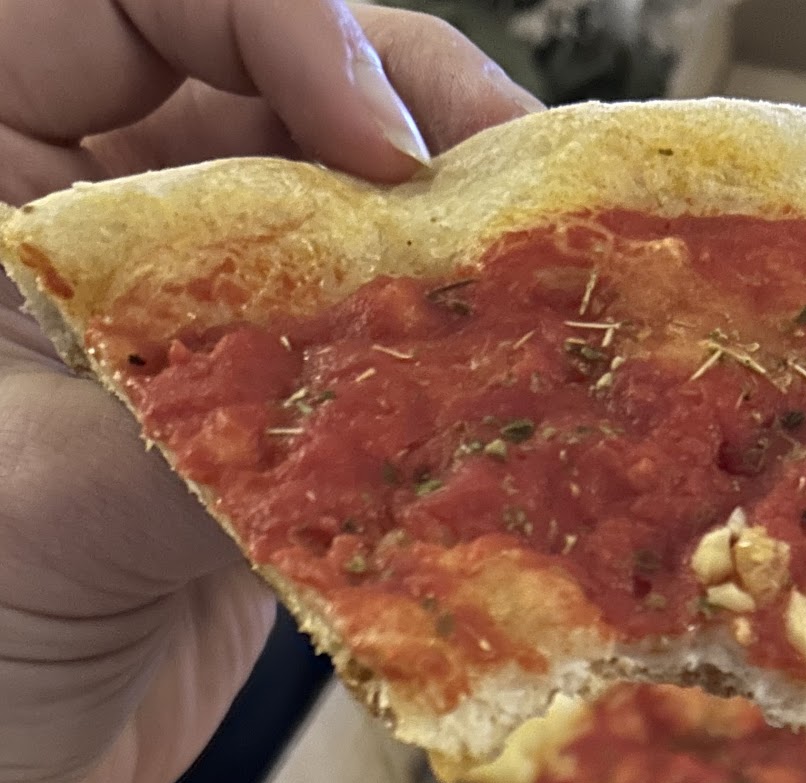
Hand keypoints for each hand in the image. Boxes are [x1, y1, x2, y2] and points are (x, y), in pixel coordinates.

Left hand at [0, 0, 537, 782]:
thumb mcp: (52, 503)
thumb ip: (219, 420)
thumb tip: (411, 357)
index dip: (280, 24)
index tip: (377, 143)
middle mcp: (79, 200)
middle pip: (270, 77)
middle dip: (411, 118)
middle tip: (523, 194)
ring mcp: (173, 301)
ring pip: (336, 205)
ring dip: (448, 240)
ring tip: (544, 282)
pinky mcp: (249, 400)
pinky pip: (361, 337)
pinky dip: (442, 356)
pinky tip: (509, 383)